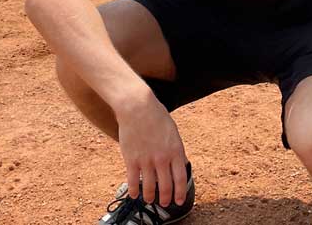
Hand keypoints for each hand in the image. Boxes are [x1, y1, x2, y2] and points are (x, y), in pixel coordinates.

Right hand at [115, 92, 189, 207]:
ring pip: (150, 187)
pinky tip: (134, 194)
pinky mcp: (131, 159)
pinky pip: (133, 181)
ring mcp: (146, 160)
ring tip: (150, 200)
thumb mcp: (173, 132)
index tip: (179, 201)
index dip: (180, 193)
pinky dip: (134, 190)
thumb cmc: (156, 116)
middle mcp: (162, 158)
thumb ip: (176, 150)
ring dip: (150, 197)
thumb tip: (179, 164)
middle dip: (166, 198)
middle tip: (164, 203)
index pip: (180, 179)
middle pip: (166, 186)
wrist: (137, 107)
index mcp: (175, 151)